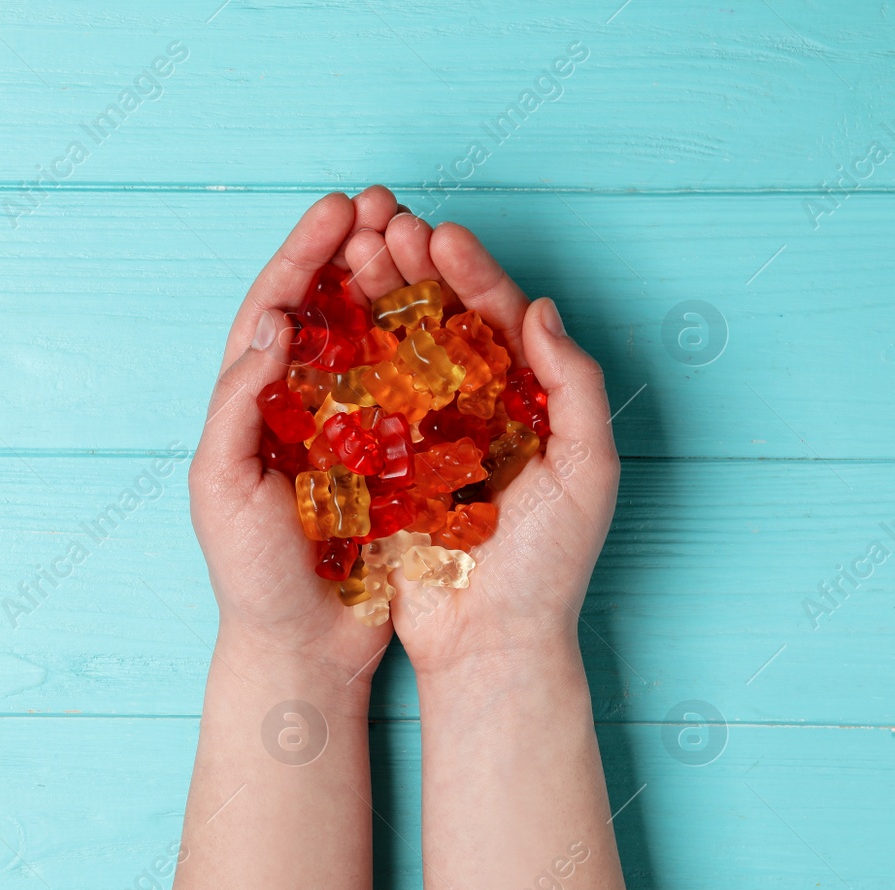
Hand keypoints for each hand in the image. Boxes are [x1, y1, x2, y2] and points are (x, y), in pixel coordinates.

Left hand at [188, 189, 401, 680]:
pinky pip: (412, 389)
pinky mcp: (389, 459)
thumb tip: (272, 323)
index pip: (274, 309)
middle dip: (354, 253)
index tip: (340, 209)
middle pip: (325, 309)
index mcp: (249, 404)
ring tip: (424, 239)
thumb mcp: (221, 487)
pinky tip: (455, 314)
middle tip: (389, 205)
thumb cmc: (250, 573)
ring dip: (395, 286)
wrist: (301, 645)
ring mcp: (346, 430)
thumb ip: (236, 405)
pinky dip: (430, 347)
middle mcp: (298, 406)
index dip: (303, 255)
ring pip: (371, 339)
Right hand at [340, 194, 620, 675]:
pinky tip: (319, 324)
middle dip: (409, 268)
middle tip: (378, 225)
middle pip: (439, 319)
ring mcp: (422, 435)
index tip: (436, 234)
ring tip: (346, 256)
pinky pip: (359, 403)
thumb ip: (576, 387)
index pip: (497, 316)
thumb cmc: (548, 567)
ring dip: (371, 299)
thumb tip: (541, 309)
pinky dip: (341, 360)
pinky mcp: (381, 468)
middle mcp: (473, 407)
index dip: (468, 271)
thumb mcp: (587, 472)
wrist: (488, 647)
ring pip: (394, 349)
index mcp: (526, 400)